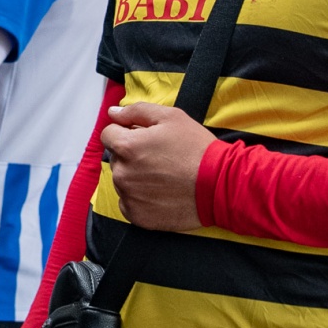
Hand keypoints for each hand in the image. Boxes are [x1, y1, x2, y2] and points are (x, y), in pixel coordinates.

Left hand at [101, 101, 215, 232]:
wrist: (219, 185)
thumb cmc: (196, 148)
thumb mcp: (170, 117)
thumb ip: (136, 111)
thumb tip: (113, 113)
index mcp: (126, 147)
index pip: (109, 134)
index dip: (126, 132)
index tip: (145, 138)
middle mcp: (122, 173)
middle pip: (117, 158)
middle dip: (132, 155)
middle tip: (159, 158)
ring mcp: (128, 197)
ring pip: (122, 181)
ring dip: (136, 176)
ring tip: (163, 176)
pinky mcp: (138, 216)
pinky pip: (128, 202)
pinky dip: (140, 198)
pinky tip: (161, 192)